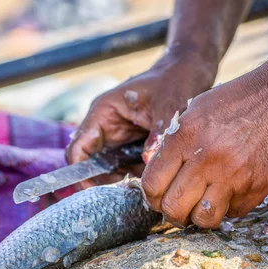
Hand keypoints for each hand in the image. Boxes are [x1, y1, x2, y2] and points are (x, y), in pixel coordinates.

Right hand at [65, 50, 216, 188]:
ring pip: (107, 169)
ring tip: (141, 192)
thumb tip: (148, 161)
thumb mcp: (169, 106)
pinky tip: (151, 184)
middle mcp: (104, 127)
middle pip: (89, 164)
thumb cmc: (176, 81)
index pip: (77, 150)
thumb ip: (158, 134)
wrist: (190, 71)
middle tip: (123, 197)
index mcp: (102, 113)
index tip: (95, 194)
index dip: (81, 175)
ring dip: (120, 182)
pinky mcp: (130, 145)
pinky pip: (125, 167)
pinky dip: (134, 177)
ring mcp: (116, 137)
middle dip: (103, 183)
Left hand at [141, 60, 267, 228]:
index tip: (157, 197)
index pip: (152, 184)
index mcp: (185, 137)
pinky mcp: (258, 188)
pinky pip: (233, 212)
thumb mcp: (197, 110)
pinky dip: (228, 207)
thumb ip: (176, 142)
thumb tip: (160, 169)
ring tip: (201, 206)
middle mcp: (206, 160)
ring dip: (198, 217)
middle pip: (172, 208)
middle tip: (176, 208)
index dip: (151, 197)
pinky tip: (230, 191)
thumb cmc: (242, 98)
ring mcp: (233, 177)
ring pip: (202, 219)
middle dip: (170, 213)